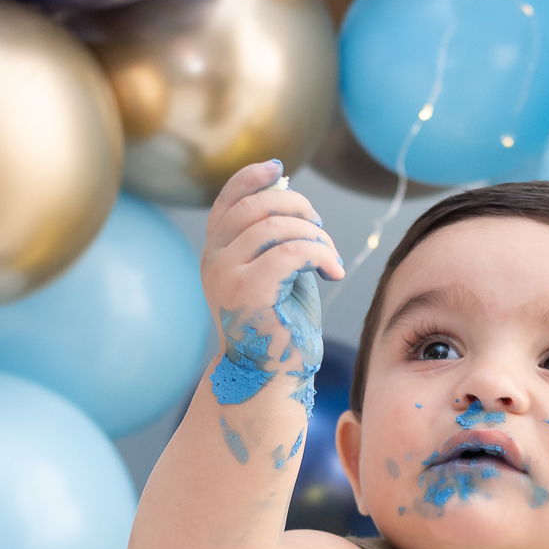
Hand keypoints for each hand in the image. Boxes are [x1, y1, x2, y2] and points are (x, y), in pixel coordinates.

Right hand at [201, 160, 342, 431]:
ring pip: (276, 227)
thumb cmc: (281, 326)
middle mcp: (214, 261)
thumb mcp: (280, 271)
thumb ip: (278, 235)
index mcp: (216, 253)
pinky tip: (334, 271)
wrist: (270, 378)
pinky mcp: (249, 292)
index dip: (252, 178)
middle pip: (255, 206)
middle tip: (320, 227)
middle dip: (297, 207)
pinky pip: (291, 252)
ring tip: (331, 257)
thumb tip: (285, 189)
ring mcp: (227, 276)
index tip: (279, 169)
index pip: (228, 200)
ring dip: (315, 235)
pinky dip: (321, 254)